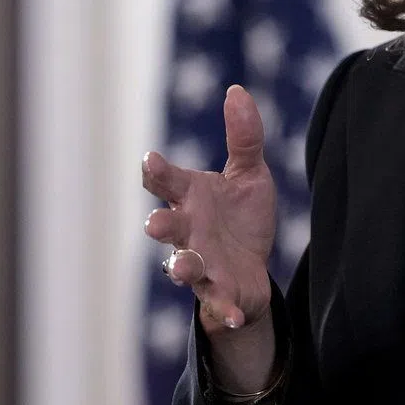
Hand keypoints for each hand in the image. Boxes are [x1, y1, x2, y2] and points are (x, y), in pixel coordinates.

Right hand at [142, 85, 277, 335]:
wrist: (253, 268)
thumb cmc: (241, 218)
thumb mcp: (250, 174)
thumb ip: (244, 137)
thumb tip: (236, 90)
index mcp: (191, 197)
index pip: (166, 181)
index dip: (157, 171)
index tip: (151, 159)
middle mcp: (188, 230)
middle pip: (166, 226)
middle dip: (160, 224)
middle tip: (155, 223)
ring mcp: (201, 262)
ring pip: (184, 266)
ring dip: (182, 267)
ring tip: (183, 267)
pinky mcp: (219, 290)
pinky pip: (217, 302)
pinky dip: (222, 310)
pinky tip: (231, 314)